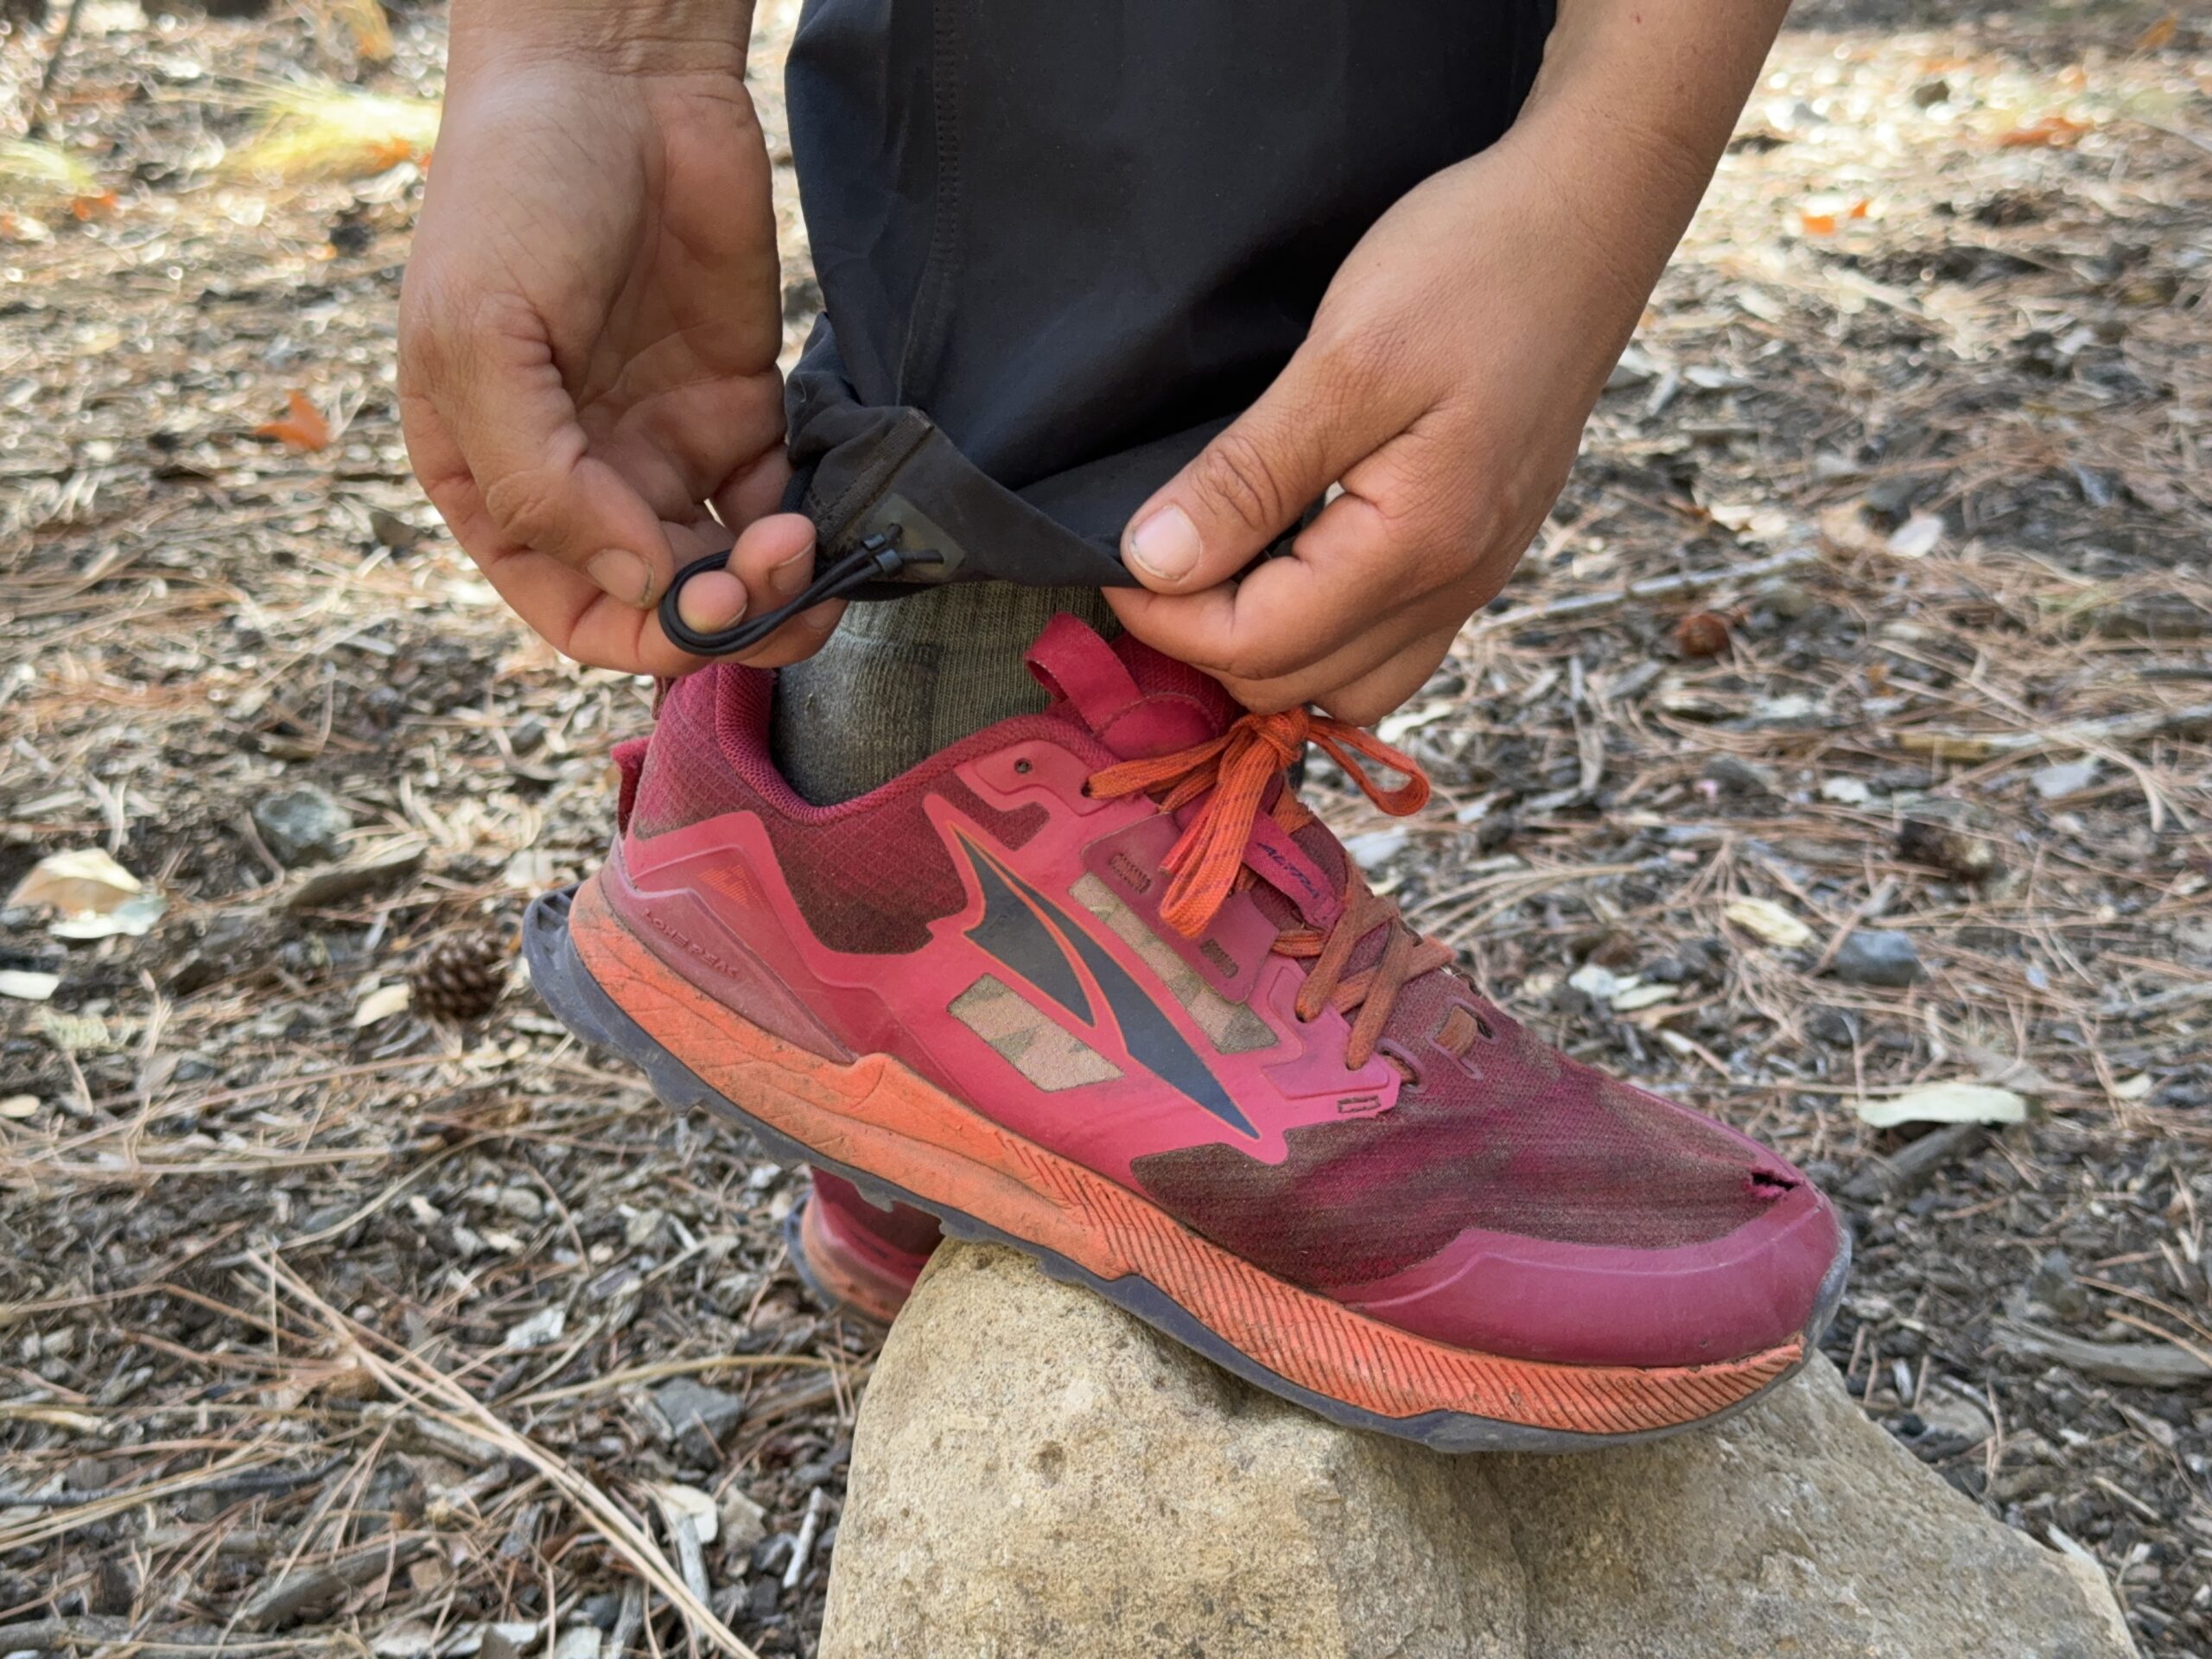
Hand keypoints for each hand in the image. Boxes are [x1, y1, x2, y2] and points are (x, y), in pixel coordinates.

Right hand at [398, 10, 832, 676]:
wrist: (614, 75)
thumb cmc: (514, 194)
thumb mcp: (482, 340)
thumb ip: (541, 482)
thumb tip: (639, 586)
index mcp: (495, 481)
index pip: (571, 609)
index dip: (641, 635)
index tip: (704, 610)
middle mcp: (583, 479)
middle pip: (664, 601)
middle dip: (727, 614)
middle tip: (780, 579)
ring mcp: (664, 446)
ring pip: (731, 566)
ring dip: (778, 587)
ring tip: (812, 549)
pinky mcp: (740, 406)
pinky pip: (781, 503)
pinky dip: (811, 527)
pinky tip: (831, 513)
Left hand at [1106, 0, 1780, 726]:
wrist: (1585, 222)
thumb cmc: (1470, 268)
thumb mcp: (1344, 360)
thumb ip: (1248, 475)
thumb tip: (1154, 563)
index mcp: (1414, 547)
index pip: (1255, 646)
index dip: (1164, 618)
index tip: (1113, 557)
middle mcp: (1451, 587)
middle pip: (1294, 686)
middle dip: (1205, 643)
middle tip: (1153, 562)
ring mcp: (1472, 578)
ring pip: (1348, 688)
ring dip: (1267, 656)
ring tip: (1214, 579)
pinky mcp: (1476, 554)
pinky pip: (1390, 650)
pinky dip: (1325, 640)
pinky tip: (1287, 571)